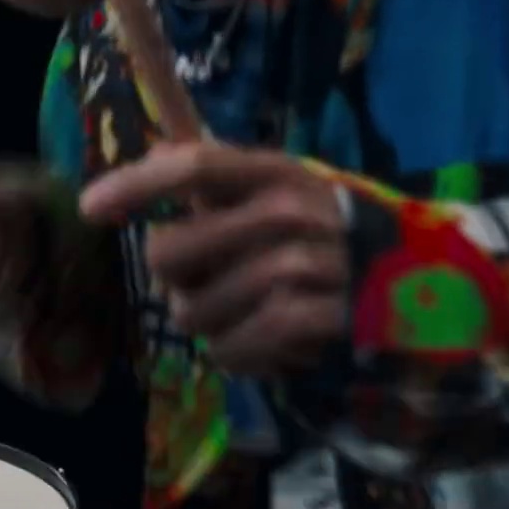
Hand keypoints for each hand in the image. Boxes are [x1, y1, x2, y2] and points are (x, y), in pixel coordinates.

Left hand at [80, 142, 348, 375]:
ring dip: (201, 322)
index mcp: (280, 172)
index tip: (90, 207)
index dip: (136, 184)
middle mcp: (296, 212)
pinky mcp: (324, 322)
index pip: (195, 166)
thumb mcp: (281, 195)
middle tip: (196, 283)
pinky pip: (235, 345)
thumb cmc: (324, 241)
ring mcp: (313, 267)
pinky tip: (249, 344)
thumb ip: (217, 182)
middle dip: (170, 277)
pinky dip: (230, 353)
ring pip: (196, 307)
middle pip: (175, 248)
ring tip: (232, 316)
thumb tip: (151, 155)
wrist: (418, 292)